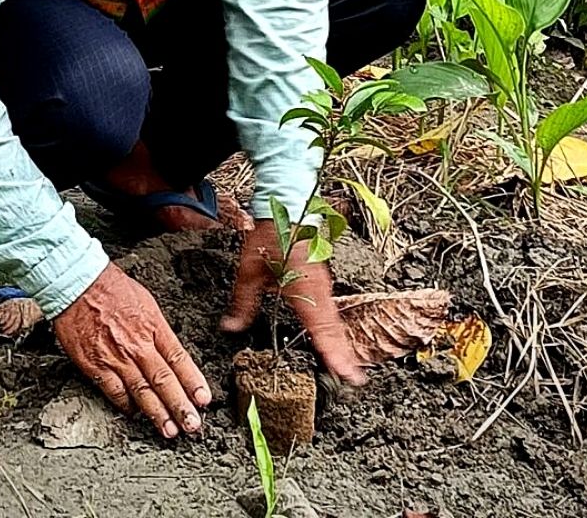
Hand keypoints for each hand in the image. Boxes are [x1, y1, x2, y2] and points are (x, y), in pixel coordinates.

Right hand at [52, 262, 210, 437]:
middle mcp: (137, 345)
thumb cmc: (111, 287)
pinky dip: (126, 406)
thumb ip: (158, 329)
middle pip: (164, 380)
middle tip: (192, 425)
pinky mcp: (95, 366)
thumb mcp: (146, 301)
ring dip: (157, 413)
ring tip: (170, 430)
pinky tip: (135, 415)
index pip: (179, 359)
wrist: (78, 283)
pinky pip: (114, 392)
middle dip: (180, 406)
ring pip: (142, 391)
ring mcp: (116, 358)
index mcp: (153, 326)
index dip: (193, 381)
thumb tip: (169, 351)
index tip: (203, 400)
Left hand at [220, 219, 366, 385]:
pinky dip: (335, 327)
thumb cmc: (271, 235)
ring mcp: (322, 284)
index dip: (334, 354)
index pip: (321, 330)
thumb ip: (242, 302)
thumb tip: (231, 326)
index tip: (346, 374)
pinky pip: (331, 309)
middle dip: (344, 355)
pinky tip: (334, 337)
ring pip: (335, 319)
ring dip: (342, 342)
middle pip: (334, 329)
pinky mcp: (321, 279)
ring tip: (350, 365)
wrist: (288, 206)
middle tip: (355, 380)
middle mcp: (318, 290)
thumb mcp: (249, 271)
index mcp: (304, 291)